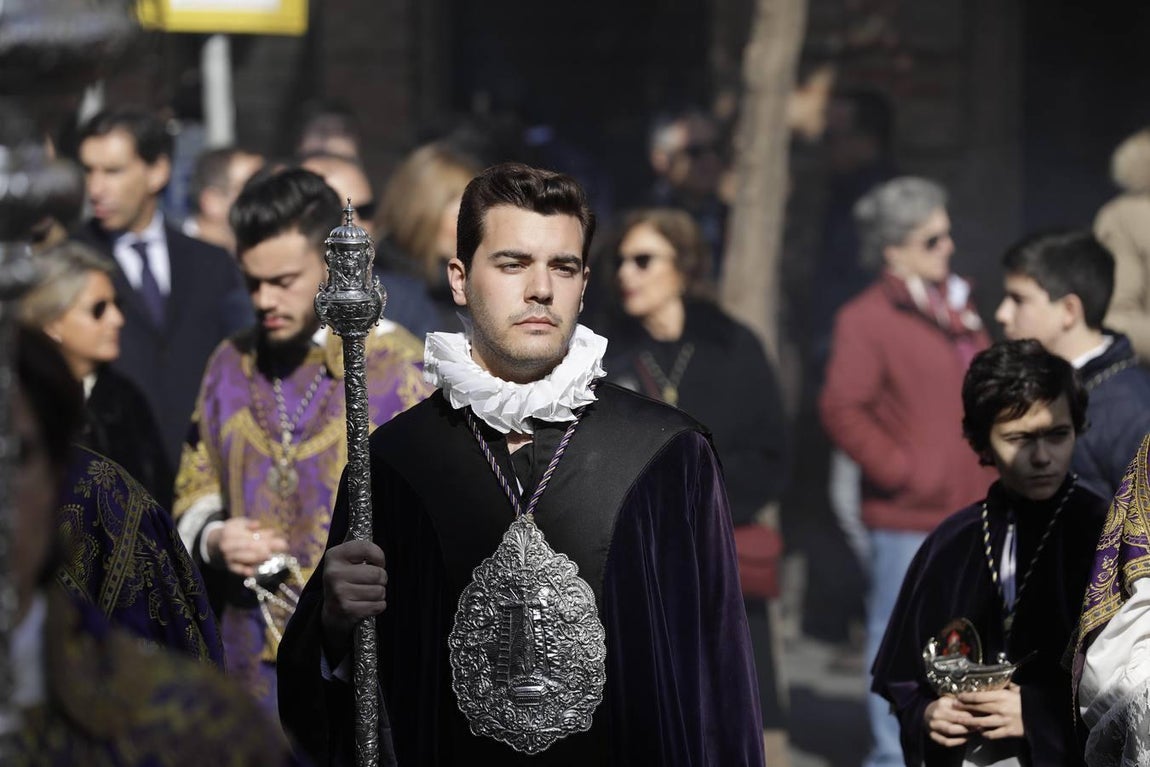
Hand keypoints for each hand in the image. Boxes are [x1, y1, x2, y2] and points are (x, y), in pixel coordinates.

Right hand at [207, 517, 288, 576]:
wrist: (215, 543)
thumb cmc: (233, 531)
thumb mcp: (239, 523)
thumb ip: (249, 524)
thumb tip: (258, 524)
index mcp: (230, 532)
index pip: (249, 535)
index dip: (264, 536)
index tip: (277, 536)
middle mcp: (228, 545)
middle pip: (248, 546)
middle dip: (264, 546)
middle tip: (280, 546)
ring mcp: (228, 557)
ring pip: (243, 557)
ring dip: (257, 557)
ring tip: (269, 556)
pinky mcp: (229, 566)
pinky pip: (236, 569)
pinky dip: (244, 571)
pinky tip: (252, 572)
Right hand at [321, 540, 387, 662]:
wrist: (331, 611)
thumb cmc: (346, 581)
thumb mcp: (348, 561)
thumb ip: (363, 553)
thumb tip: (380, 561)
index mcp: (334, 555)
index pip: (366, 548)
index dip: (379, 557)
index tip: (376, 563)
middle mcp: (334, 573)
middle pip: (377, 573)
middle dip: (381, 579)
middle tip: (372, 582)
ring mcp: (339, 592)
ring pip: (379, 591)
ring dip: (379, 594)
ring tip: (367, 594)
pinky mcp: (346, 610)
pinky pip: (377, 606)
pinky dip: (378, 606)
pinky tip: (367, 604)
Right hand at [924, 695, 975, 746]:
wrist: (926, 713)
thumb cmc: (943, 707)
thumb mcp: (950, 701)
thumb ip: (962, 704)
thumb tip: (977, 708)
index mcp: (941, 704)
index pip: (960, 710)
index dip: (971, 715)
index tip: (980, 718)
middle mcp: (936, 714)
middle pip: (956, 721)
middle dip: (969, 724)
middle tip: (979, 726)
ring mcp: (933, 726)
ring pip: (951, 731)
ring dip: (964, 732)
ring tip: (972, 732)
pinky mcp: (933, 736)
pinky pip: (947, 741)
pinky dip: (958, 741)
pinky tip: (965, 739)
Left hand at [955, 683, 1023, 739]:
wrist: (1042, 716)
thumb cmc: (1028, 701)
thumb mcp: (1017, 689)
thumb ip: (1005, 685)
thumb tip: (997, 677)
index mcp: (1001, 697)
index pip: (979, 696)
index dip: (966, 697)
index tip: (958, 696)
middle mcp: (1000, 709)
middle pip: (977, 709)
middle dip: (964, 708)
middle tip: (954, 707)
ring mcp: (1003, 722)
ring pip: (982, 723)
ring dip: (970, 722)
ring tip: (961, 721)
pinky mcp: (1008, 732)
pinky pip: (992, 734)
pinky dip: (984, 733)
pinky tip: (979, 731)